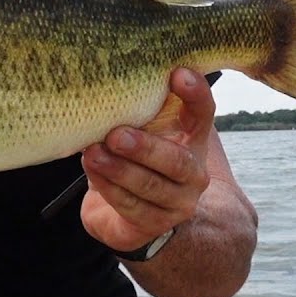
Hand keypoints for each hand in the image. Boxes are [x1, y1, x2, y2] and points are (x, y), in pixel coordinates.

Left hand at [80, 67, 214, 252]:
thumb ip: (135, 106)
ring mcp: (178, 202)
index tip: (177, 73)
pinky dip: (109, 187)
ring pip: (151, 186)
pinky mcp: (155, 223)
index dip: (195, 94)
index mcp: (193, 139)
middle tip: (116, 135)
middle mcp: (194, 172)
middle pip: (177, 161)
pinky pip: (131, 206)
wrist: (128, 212)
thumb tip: (105, 73)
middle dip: (145, 147)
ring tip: (93, 153)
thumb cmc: (132, 157)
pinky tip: (93, 171)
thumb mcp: (139, 128)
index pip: (203, 114)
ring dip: (119, 169)